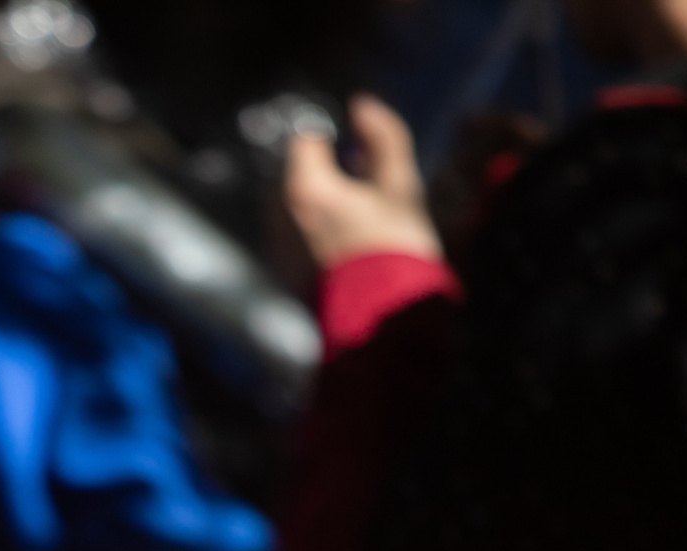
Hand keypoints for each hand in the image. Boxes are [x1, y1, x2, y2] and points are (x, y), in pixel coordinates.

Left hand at [283, 95, 442, 270]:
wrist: (388, 310)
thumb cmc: (398, 242)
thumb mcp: (400, 183)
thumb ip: (384, 136)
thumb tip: (362, 103)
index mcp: (307, 186)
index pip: (306, 138)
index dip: (331, 134)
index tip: (358, 146)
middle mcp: (288, 211)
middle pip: (304, 170)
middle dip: (330, 166)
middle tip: (364, 174)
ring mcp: (286, 239)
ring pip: (306, 199)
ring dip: (329, 193)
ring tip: (362, 205)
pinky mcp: (293, 264)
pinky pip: (306, 226)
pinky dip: (325, 220)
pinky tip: (353, 232)